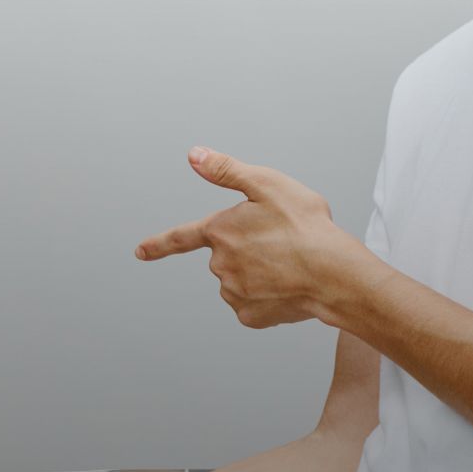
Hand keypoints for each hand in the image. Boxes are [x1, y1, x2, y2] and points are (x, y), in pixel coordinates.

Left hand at [136, 146, 380, 327]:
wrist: (332, 272)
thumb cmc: (305, 226)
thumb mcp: (267, 184)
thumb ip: (226, 170)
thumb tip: (194, 155)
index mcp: (220, 231)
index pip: (181, 237)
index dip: (158, 244)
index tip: (140, 251)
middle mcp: (220, 264)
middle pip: (227, 256)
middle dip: (248, 249)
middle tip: (282, 241)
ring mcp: (234, 293)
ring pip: (240, 280)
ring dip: (258, 273)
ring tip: (289, 262)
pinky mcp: (250, 315)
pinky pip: (254, 304)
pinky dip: (268, 296)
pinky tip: (288, 285)